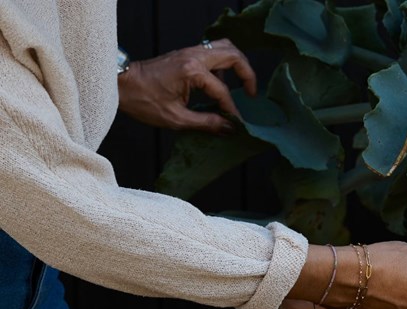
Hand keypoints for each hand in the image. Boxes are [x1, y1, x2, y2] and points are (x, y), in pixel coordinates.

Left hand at [117, 38, 255, 133]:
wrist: (121, 84)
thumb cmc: (144, 101)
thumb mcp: (177, 119)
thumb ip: (207, 123)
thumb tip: (229, 128)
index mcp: (192, 71)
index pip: (222, 91)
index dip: (232, 110)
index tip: (236, 124)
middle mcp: (194, 56)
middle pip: (233, 54)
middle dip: (247, 74)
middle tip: (251, 93)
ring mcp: (190, 52)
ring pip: (224, 47)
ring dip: (236, 64)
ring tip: (240, 85)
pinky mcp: (186, 54)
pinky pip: (213, 51)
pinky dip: (223, 64)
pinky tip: (221, 82)